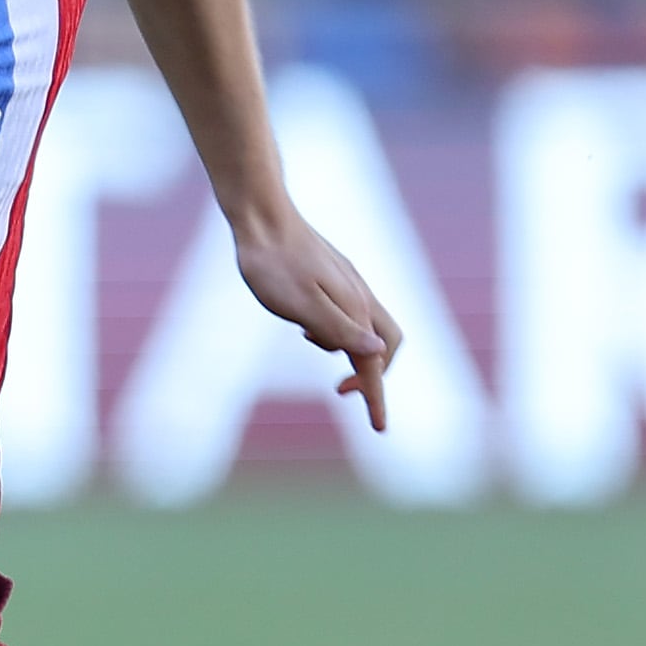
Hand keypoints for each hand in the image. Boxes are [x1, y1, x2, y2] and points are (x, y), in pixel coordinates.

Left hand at [235, 212, 398, 430]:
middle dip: (372, 374)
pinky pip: (347, 312)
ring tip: (308, 338)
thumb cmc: (273, 265)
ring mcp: (347, 284)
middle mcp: (359, 295)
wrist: (260, 217)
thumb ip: (339, 330)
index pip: (374, 364)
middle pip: (385, 345)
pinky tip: (304, 323)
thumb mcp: (301, 305)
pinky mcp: (332, 276)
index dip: (376, 397)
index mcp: (356, 308)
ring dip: (347, 348)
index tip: (378, 428)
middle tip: (341, 392)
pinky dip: (334, 329)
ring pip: (364, 328)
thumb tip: (377, 356)